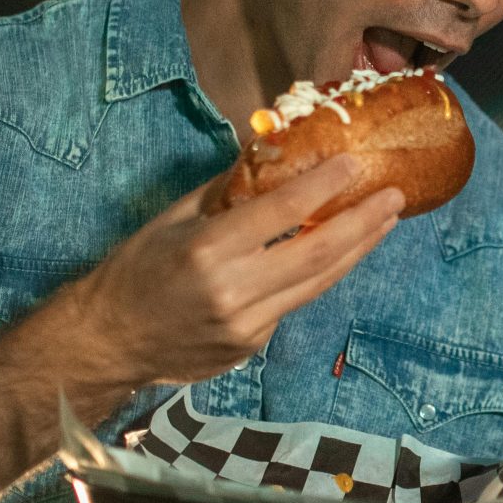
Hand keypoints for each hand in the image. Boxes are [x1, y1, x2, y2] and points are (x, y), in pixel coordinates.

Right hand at [65, 153, 401, 386]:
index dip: (323, 187)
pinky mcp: (251, 345)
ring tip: (384, 221)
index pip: (281, 213)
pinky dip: (317, 275)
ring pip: (317, 284)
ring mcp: (247, 325)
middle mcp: (233, 290)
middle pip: (318, 254)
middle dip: (363, 224)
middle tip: (394, 197)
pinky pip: (293, 303)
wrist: (108, 342)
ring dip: (357, 251)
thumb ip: (225, 193)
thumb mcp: (171, 219)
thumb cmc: (134, 270)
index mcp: (209, 250)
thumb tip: (270, 156)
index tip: (353, 164)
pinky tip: (337, 254)